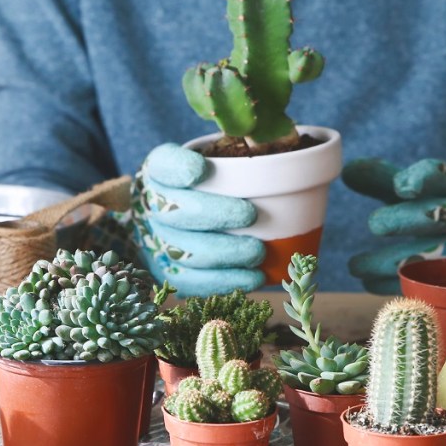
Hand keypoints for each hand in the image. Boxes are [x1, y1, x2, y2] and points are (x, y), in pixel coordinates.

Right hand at [128, 143, 264, 295]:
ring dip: (225, 253)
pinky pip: (191, 282)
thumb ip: (240, 163)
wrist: (173, 220)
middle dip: (216, 214)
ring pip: (185, 251)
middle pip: (177, 211)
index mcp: (161, 171)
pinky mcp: (165, 271)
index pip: (163, 165)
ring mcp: (155, 241)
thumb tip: (294, 165)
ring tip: (258, 253)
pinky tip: (253, 278)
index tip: (201, 170)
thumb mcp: (215, 165)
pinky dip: (224, 282)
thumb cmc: (208, 188)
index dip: (179, 168)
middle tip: (251, 215)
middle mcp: (152, 206)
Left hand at [342, 157, 445, 294]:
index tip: (402, 186)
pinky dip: (392, 284)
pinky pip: (424, 284)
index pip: (442, 176)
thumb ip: (384, 179)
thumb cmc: (443, 204)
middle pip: (438, 217)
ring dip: (387, 262)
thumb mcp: (421, 186)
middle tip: (374, 223)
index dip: (424, 180)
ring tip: (355, 266)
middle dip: (403, 220)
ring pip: (429, 258)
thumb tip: (348, 171)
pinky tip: (368, 281)